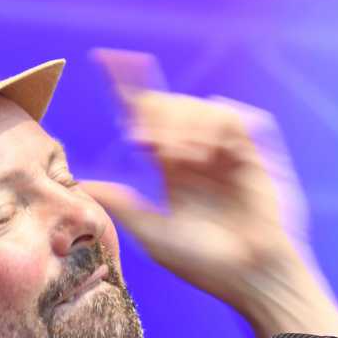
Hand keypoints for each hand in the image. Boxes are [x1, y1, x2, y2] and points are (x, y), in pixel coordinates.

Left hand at [83, 49, 313, 313]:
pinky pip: (232, 117)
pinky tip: (205, 152)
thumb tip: (83, 183)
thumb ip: (121, 205)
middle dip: (156, 114)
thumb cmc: (204, 265)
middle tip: (145, 141)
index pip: (146, 122)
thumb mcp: (153, 236)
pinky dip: (214, 126)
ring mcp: (226, 153)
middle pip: (170, 108)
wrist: (250, 276)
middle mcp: (198, 157)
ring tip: (178, 158)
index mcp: (172, 173)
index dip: (128, 91)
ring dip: (183, 125)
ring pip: (199, 107)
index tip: (105, 61)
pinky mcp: (255, 153)